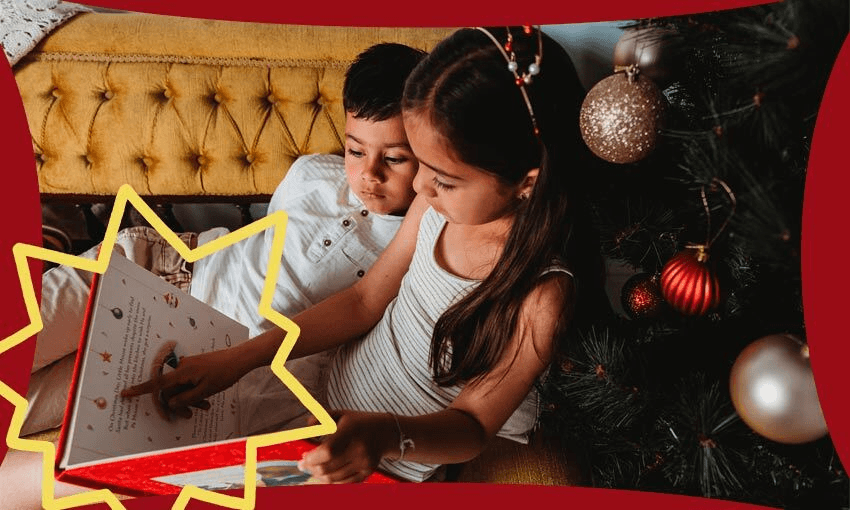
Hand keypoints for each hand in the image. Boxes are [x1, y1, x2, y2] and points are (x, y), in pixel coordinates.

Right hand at [120, 347, 246, 417]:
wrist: (239, 359)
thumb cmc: (224, 374)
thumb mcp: (205, 391)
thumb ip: (185, 398)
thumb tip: (170, 403)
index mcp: (183, 372)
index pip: (158, 383)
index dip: (141, 389)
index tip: (125, 392)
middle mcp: (182, 367)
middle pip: (171, 391)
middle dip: (180, 404)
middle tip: (192, 414)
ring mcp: (189, 367)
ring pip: (181, 388)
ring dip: (190, 400)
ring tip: (205, 406)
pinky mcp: (195, 368)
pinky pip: (188, 384)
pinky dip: (194, 393)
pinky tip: (206, 400)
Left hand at [298, 410, 393, 482]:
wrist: (386, 432)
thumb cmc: (359, 422)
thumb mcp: (342, 414)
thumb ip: (322, 417)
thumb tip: (307, 424)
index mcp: (351, 431)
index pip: (327, 450)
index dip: (312, 457)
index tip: (303, 457)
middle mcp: (359, 448)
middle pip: (328, 467)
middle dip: (311, 468)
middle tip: (303, 465)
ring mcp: (364, 462)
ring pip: (334, 477)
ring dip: (319, 475)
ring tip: (312, 469)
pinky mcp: (367, 472)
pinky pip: (344, 482)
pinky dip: (331, 480)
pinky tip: (325, 475)